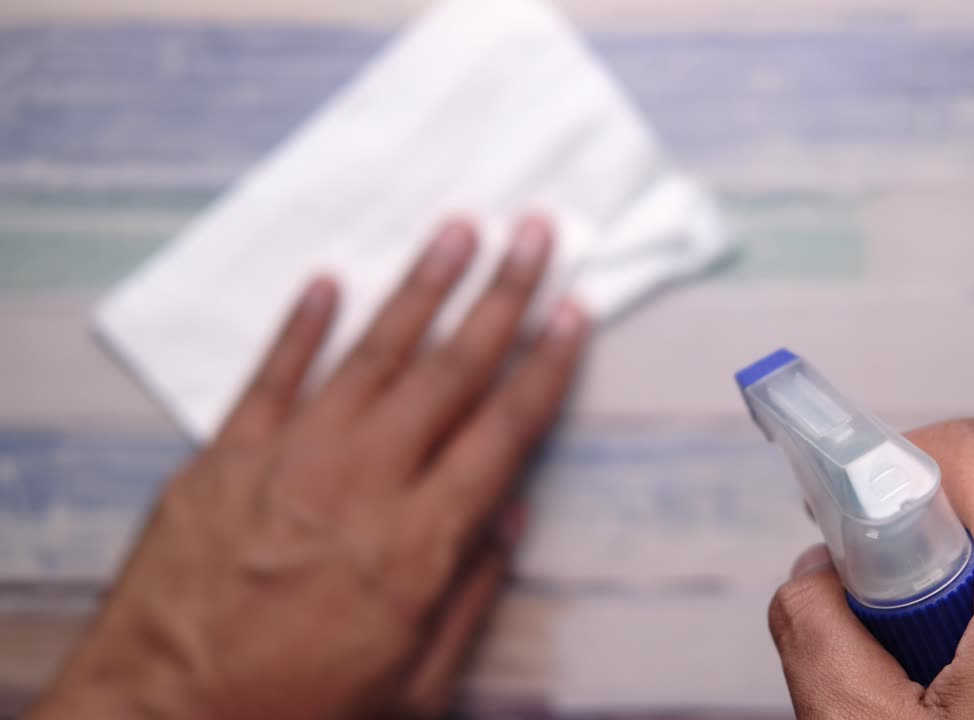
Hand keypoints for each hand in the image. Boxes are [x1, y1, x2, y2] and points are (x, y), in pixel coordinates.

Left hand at [29, 218, 588, 719]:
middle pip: (451, 369)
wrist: (162, 719)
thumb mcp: (413, 686)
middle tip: (535, 232)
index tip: (574, 312)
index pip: (505, 429)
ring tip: (457, 229)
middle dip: (502, 294)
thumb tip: (510, 516)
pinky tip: (327, 281)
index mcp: (419, 540)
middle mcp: (364, 480)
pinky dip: (302, 323)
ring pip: (372, 352)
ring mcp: (291, 457)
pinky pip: (273, 372)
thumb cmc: (296, 713)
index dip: (547, 365)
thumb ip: (468, 594)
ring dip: (420, 286)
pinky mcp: (225, 454)